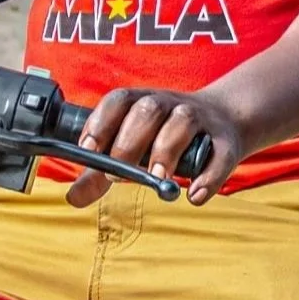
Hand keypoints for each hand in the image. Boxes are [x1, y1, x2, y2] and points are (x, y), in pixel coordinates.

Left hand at [68, 86, 247, 205]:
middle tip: (118, 173)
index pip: (118, 101)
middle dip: (130, 141)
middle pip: (148, 110)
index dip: (100, 122)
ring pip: (183, 122)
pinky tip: (194, 195)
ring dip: (167, 150)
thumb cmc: (164, 135)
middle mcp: (169, 104)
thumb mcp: (130, 147)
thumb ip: (100, 173)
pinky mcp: (225, 142)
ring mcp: (200, 119)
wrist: (223, 121)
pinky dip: (208, 176)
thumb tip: (73, 198)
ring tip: (158, 179)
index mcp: (141, 102)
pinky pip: (220, 154)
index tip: (87, 149)